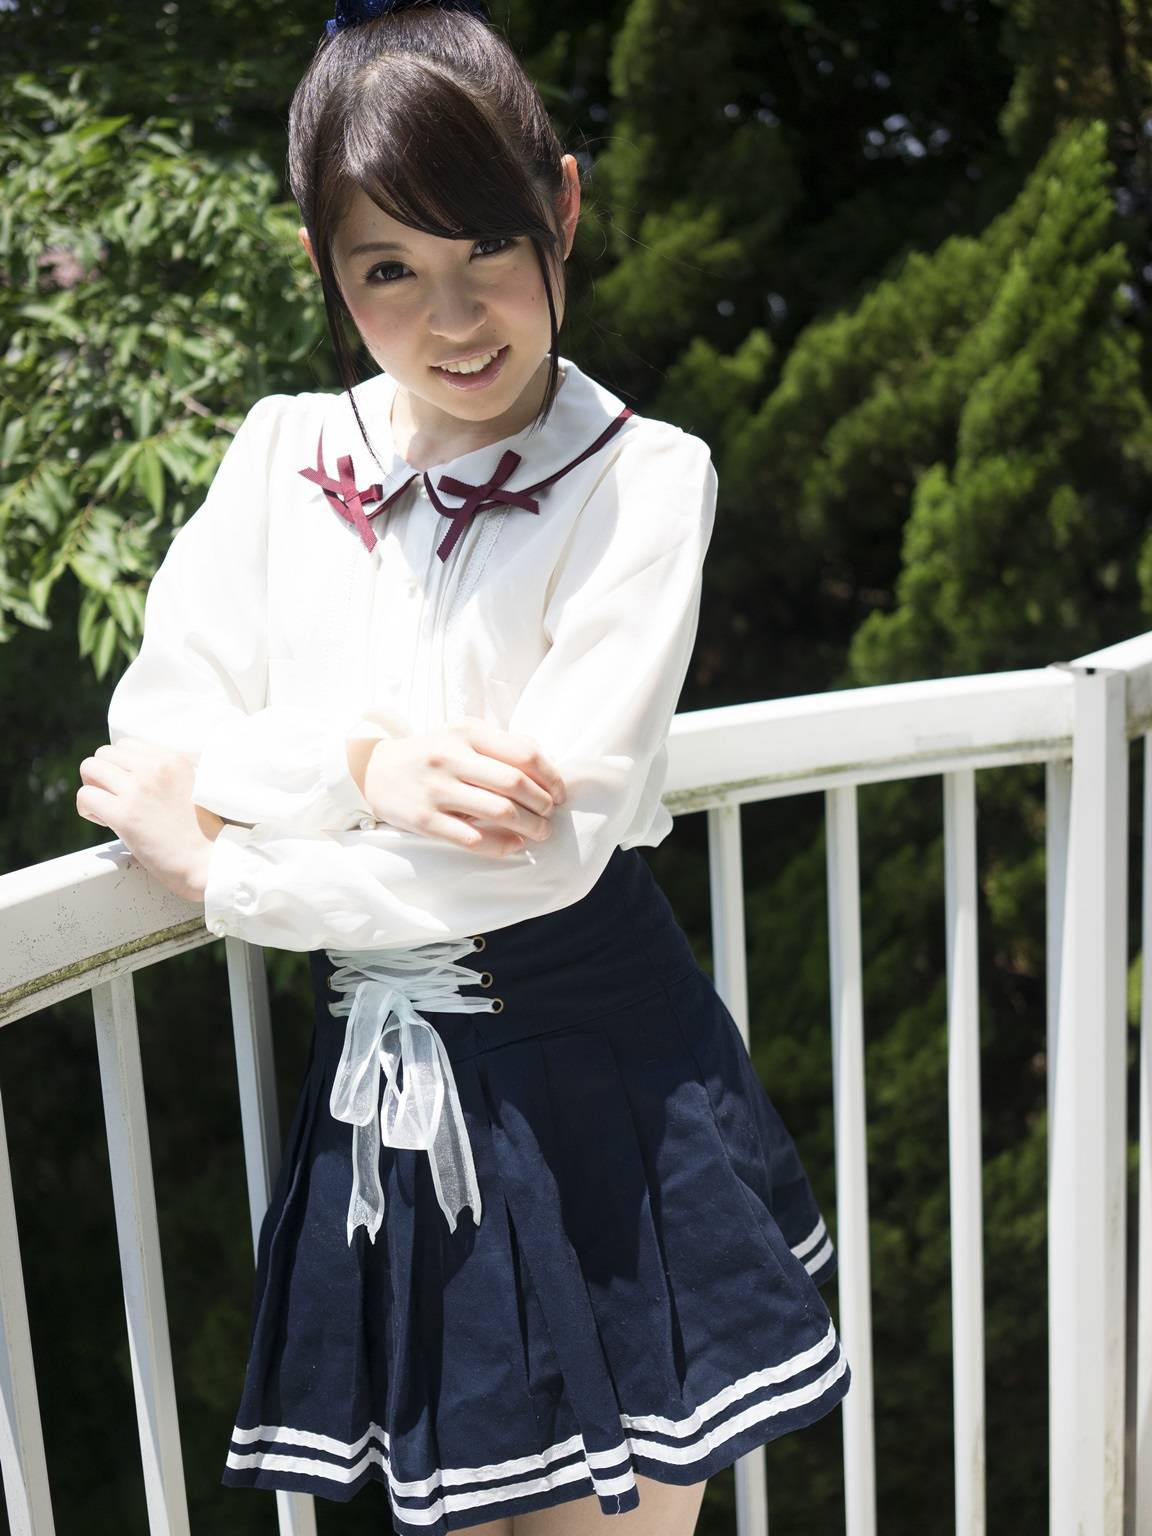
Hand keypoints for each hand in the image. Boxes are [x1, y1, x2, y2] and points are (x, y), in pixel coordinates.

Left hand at [76, 738, 223, 904]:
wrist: (208, 861)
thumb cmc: (201, 832)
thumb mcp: (192, 787)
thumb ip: (166, 774)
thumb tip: (130, 771)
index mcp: (173, 760)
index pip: (125, 745)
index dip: (121, 767)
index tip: (129, 788)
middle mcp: (155, 769)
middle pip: (103, 753)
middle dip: (102, 775)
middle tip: (114, 798)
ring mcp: (138, 790)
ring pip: (89, 768)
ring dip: (93, 789)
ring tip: (107, 809)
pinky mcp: (124, 815)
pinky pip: (85, 796)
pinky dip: (87, 809)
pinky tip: (105, 821)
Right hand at [362, 716, 567, 857]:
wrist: (374, 770)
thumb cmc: (432, 753)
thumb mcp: (462, 735)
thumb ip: (502, 743)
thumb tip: (546, 763)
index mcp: (467, 732)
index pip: (524, 753)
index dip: (551, 777)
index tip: (560, 793)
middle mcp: (451, 758)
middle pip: (515, 784)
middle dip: (543, 804)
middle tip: (551, 815)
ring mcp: (436, 790)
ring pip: (499, 812)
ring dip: (530, 827)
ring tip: (540, 832)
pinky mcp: (424, 820)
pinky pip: (473, 838)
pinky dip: (502, 845)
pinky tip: (515, 844)